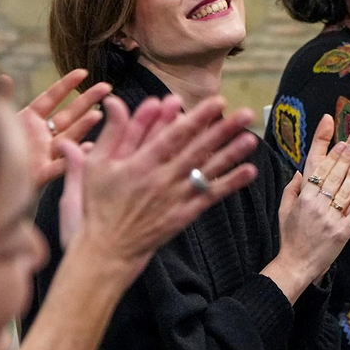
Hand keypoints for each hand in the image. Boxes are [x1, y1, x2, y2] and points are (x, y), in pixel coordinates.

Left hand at [14, 69, 111, 188]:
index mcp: (30, 120)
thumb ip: (1, 97)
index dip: (66, 85)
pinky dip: (74, 156)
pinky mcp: (42, 173)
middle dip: (87, 100)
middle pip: (68, 114)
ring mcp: (45, 153)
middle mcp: (42, 135)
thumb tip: (4, 77)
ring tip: (98, 115)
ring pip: (69, 136)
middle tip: (106, 87)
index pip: (51, 98)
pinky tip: (88, 148)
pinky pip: (61, 164)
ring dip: (84, 126)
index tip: (83, 72)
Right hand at [56, 95, 259, 254]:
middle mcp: (162, 179)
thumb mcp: (97, 165)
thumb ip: (112, 132)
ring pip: (207, 171)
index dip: (197, 118)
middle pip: (197, 150)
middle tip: (244, 113)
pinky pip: (210, 196)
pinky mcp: (183, 214)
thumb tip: (114, 100)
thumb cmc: (99, 204)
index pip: (174, 136)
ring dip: (231, 154)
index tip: (216, 102)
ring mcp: (175, 198)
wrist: (107, 249)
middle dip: (222, 130)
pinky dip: (230, 184)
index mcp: (140, 164)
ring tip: (252, 137)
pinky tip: (249, 171)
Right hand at [266, 108, 349, 293]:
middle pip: (332, 173)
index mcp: (303, 197)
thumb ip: (292, 188)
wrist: (295, 265)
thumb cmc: (290, 237)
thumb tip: (300, 170)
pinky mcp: (342, 232)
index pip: (313, 163)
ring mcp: (330, 218)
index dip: (322, 142)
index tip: (329, 122)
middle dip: (343, 154)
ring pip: (345, 189)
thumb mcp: (285, 210)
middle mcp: (316, 204)